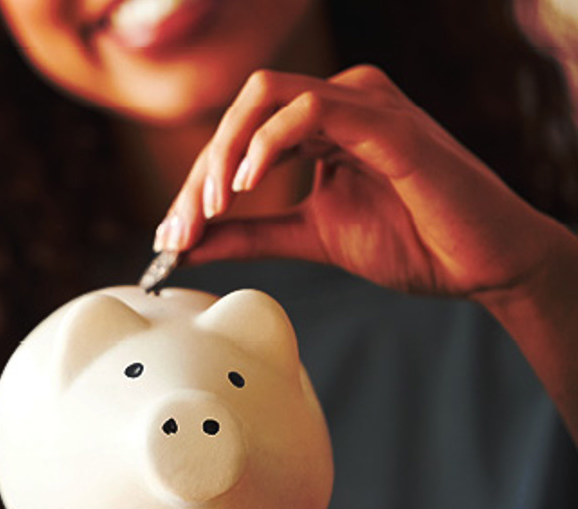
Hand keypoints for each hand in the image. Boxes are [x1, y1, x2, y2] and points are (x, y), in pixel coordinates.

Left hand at [155, 64, 575, 302]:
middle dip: (200, 172)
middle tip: (180, 228)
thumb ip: (249, 235)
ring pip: (265, 98)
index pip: (239, 134)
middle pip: (242, 110)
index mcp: (322, 123)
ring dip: (225, 154)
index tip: (171, 236)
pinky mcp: (388, 124)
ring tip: (211, 208)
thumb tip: (185, 244)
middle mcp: (342, 100)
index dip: (196, 183)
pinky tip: (248, 184)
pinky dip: (268, 142)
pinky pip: (312, 107)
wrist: (481, 265)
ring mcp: (366, 104)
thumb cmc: (413, 242)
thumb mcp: (309, 237)